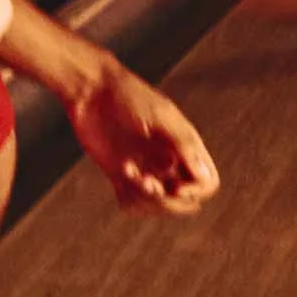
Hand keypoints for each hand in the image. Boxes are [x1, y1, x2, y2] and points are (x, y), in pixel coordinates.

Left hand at [0, 0, 219, 215]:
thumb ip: (183, 143)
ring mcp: (146, 169)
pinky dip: (129, 200)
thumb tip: (205, 176)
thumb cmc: (128, 96)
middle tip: (146, 183)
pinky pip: (133, 204)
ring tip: (128, 173)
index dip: (195, 192)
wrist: (90, 89)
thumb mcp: (160, 116)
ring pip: (158, 206)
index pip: (206, 183)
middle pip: (185, 202)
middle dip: (168, 202)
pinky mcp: (122, 175)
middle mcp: (169, 161)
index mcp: (185, 145)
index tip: (175, 188)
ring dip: (145, 200)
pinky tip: (121, 174)